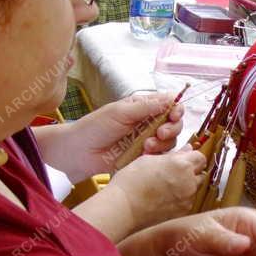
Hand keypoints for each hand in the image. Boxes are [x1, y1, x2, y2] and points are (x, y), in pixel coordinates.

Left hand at [51, 94, 184, 181]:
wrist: (79, 152)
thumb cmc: (95, 127)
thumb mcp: (121, 112)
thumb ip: (147, 106)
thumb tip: (171, 98)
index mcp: (143, 107)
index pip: (170, 105)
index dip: (176, 110)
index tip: (174, 115)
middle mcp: (148, 123)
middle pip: (175, 124)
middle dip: (172, 128)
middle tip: (160, 133)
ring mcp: (147, 140)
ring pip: (170, 142)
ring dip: (162, 144)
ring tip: (146, 146)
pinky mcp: (144, 157)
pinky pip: (161, 157)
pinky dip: (157, 156)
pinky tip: (144, 155)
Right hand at [111, 147, 205, 231]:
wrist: (123, 207)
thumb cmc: (131, 182)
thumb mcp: (150, 159)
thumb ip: (173, 155)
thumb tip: (187, 150)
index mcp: (182, 165)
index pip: (200, 157)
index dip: (191, 158)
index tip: (184, 160)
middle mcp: (189, 181)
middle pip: (200, 173)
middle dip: (191, 171)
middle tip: (173, 173)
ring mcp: (187, 198)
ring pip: (195, 188)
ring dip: (187, 185)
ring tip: (167, 186)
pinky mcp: (183, 211)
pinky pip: (188, 201)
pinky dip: (181, 198)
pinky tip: (165, 197)